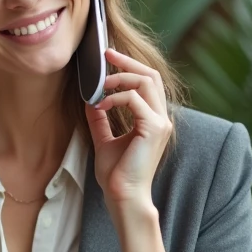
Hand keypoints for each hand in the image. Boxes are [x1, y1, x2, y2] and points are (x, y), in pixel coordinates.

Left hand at [87, 48, 172, 209]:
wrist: (123, 196)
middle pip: (151, 75)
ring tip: (100, 84)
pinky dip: (116, 97)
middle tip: (106, 54)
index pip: (148, 82)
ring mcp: (160, 123)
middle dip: (127, 62)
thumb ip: (100, 119)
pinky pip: (135, 99)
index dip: (130, 66)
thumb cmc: (117, 174)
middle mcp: (161, 118)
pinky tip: (101, 105)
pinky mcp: (153, 128)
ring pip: (146, 82)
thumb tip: (90, 100)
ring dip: (121, 78)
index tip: (109, 57)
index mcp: (153, 119)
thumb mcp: (104, 140)